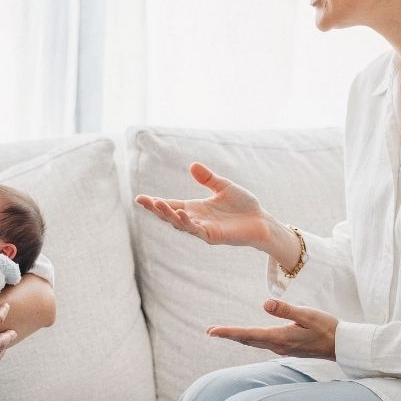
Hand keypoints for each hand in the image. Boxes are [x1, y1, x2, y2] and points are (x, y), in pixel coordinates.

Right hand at [135, 161, 270, 248]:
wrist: (260, 220)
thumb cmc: (243, 205)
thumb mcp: (224, 187)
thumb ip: (208, 178)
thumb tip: (192, 165)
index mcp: (195, 207)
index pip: (171, 204)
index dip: (156, 203)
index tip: (140, 198)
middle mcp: (195, 218)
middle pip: (170, 215)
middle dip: (156, 209)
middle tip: (143, 201)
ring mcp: (202, 228)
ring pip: (180, 223)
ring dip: (168, 214)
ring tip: (157, 204)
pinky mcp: (212, 236)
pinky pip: (196, 230)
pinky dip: (187, 222)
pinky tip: (180, 213)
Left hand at [206, 299, 337, 359]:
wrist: (342, 346)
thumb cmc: (327, 327)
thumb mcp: (308, 315)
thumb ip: (286, 310)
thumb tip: (264, 304)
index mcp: (280, 338)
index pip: (248, 335)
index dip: (228, 333)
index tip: (211, 332)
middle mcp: (278, 346)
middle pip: (247, 340)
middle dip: (228, 336)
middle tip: (209, 332)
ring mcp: (282, 348)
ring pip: (254, 343)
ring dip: (237, 337)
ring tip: (221, 333)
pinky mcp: (287, 347)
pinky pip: (262, 343)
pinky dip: (249, 339)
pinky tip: (247, 337)